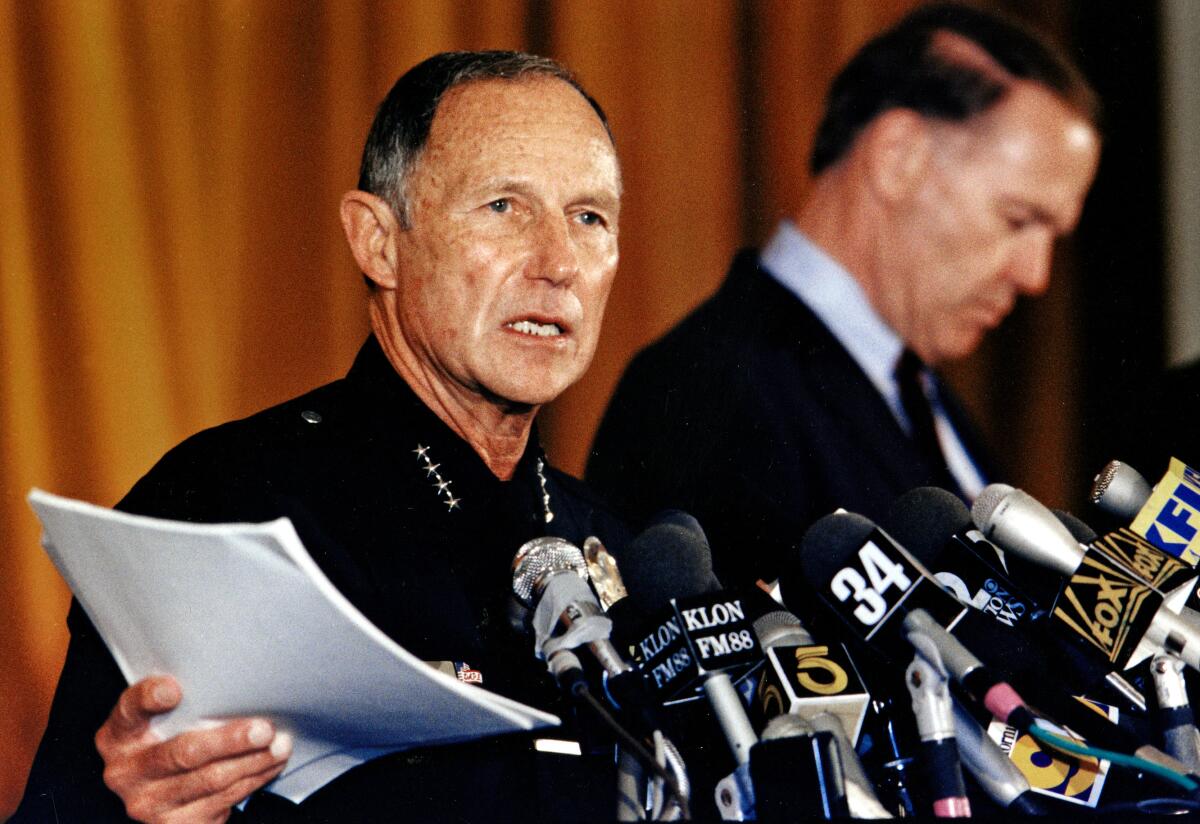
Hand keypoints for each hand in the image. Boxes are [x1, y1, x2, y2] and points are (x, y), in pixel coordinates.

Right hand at [95, 675, 291, 822]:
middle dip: (229, 741)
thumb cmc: (169, 740)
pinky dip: (254, 779)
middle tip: (263, 729)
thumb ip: (183, 703)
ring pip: (210, 780)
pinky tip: (271, 764)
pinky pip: (224, 800)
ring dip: (253, 761)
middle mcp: (126, 772)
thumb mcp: (162, 719)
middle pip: (182, 753)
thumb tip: (235, 682)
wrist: (160, 794)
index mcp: (119, 735)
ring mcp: (149, 803)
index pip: (129, 710)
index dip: (149, 698)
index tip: (174, 689)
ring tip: (280, 745)